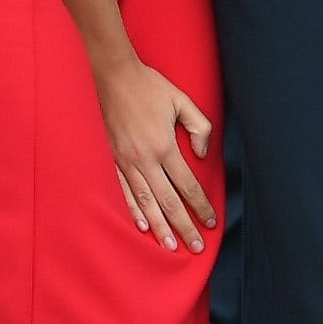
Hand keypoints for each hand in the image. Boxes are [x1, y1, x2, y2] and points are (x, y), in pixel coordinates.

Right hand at [96, 57, 215, 251]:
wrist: (112, 76)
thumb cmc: (149, 87)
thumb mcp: (182, 101)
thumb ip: (200, 128)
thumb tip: (202, 156)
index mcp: (164, 146)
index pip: (188, 185)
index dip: (200, 206)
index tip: (211, 222)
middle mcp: (144, 159)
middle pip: (168, 201)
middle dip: (184, 226)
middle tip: (196, 247)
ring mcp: (125, 162)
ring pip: (145, 202)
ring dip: (159, 226)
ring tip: (170, 246)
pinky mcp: (111, 160)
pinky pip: (122, 192)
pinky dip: (132, 211)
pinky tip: (141, 226)